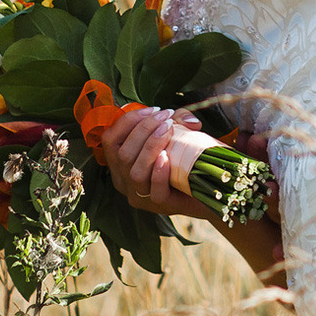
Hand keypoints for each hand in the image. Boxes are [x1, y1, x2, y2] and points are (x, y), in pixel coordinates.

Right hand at [107, 106, 216, 220]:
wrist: (205, 190)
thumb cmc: (183, 159)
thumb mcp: (176, 134)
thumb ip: (179, 119)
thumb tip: (185, 118)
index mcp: (119, 164)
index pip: (110, 140)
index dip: (127, 121)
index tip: (153, 109)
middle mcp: (125, 181)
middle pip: (122, 154)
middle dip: (143, 129)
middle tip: (166, 117)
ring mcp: (141, 196)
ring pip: (135, 172)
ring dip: (151, 146)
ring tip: (169, 129)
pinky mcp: (160, 206)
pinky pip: (154, 190)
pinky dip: (158, 172)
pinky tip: (168, 157)